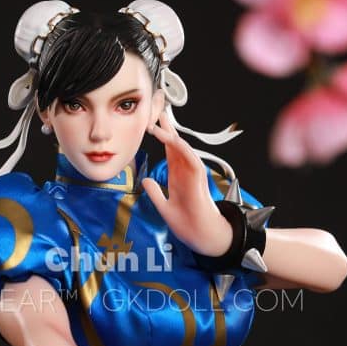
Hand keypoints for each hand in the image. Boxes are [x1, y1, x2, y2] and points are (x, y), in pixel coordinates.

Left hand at [142, 111, 232, 256]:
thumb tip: (146, 180)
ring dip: (171, 135)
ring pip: (182, 149)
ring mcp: (192, 174)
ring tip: (160, 121)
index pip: (169, 152)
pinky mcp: (198, 179)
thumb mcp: (164, 206)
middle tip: (157, 110)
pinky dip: (182, 149)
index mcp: (177, 176)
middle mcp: (185, 172)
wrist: (200, 235)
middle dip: (167, 128)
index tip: (152, 123)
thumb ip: (155, 193)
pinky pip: (191, 159)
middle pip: (175, 145)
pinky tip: (173, 140)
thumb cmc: (187, 223)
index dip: (161, 137)